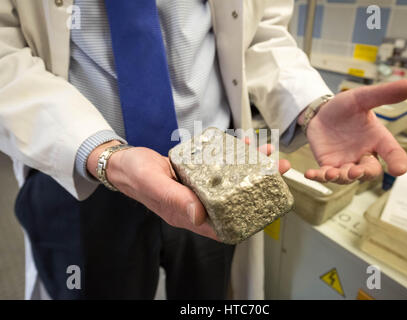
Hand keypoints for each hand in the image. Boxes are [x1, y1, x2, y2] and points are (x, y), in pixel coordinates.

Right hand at [87, 140, 288, 240]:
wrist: (125, 161)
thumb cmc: (135, 175)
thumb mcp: (154, 185)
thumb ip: (175, 200)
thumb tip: (200, 216)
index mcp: (189, 215)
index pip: (225, 225)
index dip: (250, 218)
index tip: (270, 203)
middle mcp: (199, 204)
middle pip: (235, 200)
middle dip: (260, 186)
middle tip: (278, 169)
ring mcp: (200, 188)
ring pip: (232, 181)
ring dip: (252, 167)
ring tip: (268, 153)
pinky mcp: (199, 173)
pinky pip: (221, 166)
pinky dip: (235, 156)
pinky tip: (245, 145)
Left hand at [299, 80, 406, 183]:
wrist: (322, 112)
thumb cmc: (346, 107)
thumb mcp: (362, 98)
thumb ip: (384, 94)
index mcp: (377, 140)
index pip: (393, 153)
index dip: (398, 162)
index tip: (399, 170)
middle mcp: (363, 155)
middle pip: (369, 171)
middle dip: (364, 174)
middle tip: (356, 172)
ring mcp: (346, 163)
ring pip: (346, 177)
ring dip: (340, 177)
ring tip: (331, 173)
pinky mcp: (328, 165)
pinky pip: (324, 175)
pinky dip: (318, 177)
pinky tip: (310, 174)